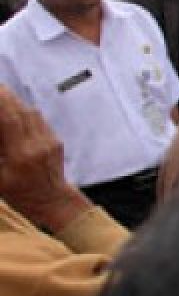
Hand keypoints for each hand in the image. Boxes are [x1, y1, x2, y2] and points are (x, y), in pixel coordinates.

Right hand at [0, 86, 90, 231]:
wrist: (52, 201)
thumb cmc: (20, 194)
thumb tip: (0, 128)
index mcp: (21, 155)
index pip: (10, 120)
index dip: (0, 102)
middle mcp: (38, 144)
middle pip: (21, 112)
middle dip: (5, 96)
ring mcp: (49, 141)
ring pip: (31, 113)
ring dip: (14, 102)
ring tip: (0, 94)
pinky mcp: (55, 140)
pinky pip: (38, 120)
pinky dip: (23, 112)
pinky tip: (13, 109)